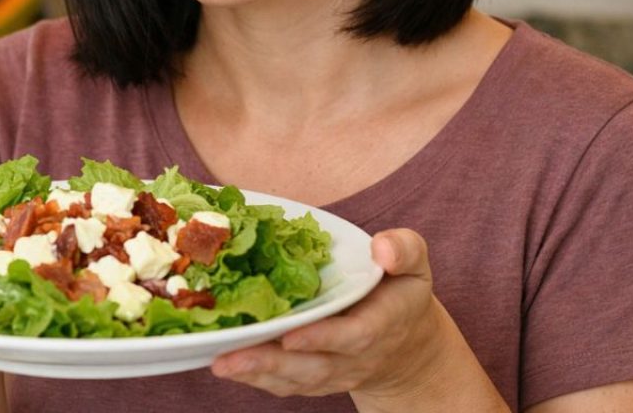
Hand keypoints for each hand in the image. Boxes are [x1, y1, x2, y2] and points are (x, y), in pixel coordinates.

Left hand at [210, 228, 456, 399]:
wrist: (407, 344)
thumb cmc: (401, 291)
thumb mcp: (413, 262)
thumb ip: (403, 249)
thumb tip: (381, 248)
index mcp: (382, 323)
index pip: (353, 336)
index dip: (322, 338)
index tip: (289, 336)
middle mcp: (356, 356)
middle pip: (313, 366)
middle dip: (271, 363)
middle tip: (230, 357)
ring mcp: (335, 372)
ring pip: (295, 379)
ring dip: (256, 373)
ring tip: (219, 362)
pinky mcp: (316, 379)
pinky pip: (286, 384)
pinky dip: (256, 378)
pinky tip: (226, 365)